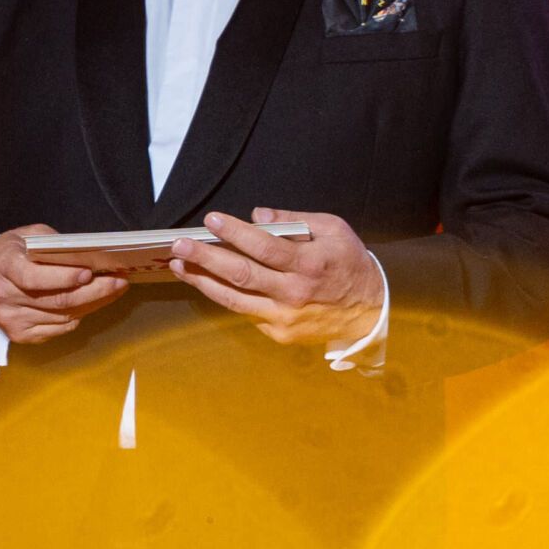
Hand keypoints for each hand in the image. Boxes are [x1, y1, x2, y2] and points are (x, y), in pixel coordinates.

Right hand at [0, 224, 128, 343]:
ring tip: (114, 289)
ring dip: (94, 303)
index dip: (64, 277)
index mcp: (3, 265)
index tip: (89, 273)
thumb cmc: (10, 253)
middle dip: (95, 291)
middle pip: (57, 300)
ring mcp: (11, 320)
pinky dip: (80, 315)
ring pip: (63, 316)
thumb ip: (53, 243)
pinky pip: (59, 328)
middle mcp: (4, 296)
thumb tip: (89, 254)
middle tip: (119, 281)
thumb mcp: (27, 236)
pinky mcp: (20, 335)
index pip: (33, 277)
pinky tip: (92, 302)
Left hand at [170, 208, 383, 346]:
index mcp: (308, 263)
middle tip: (179, 246)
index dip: (234, 233)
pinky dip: (225, 297)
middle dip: (205, 258)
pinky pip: (246, 312)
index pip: (263, 246)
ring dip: (203, 281)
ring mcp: (284, 316)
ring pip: (234, 299)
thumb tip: (258, 215)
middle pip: (240, 274)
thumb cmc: (350, 263)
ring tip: (180, 267)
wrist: (369, 310)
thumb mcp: (333, 230)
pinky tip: (208, 283)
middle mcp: (293, 292)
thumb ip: (295, 221)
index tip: (211, 221)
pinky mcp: (279, 333)